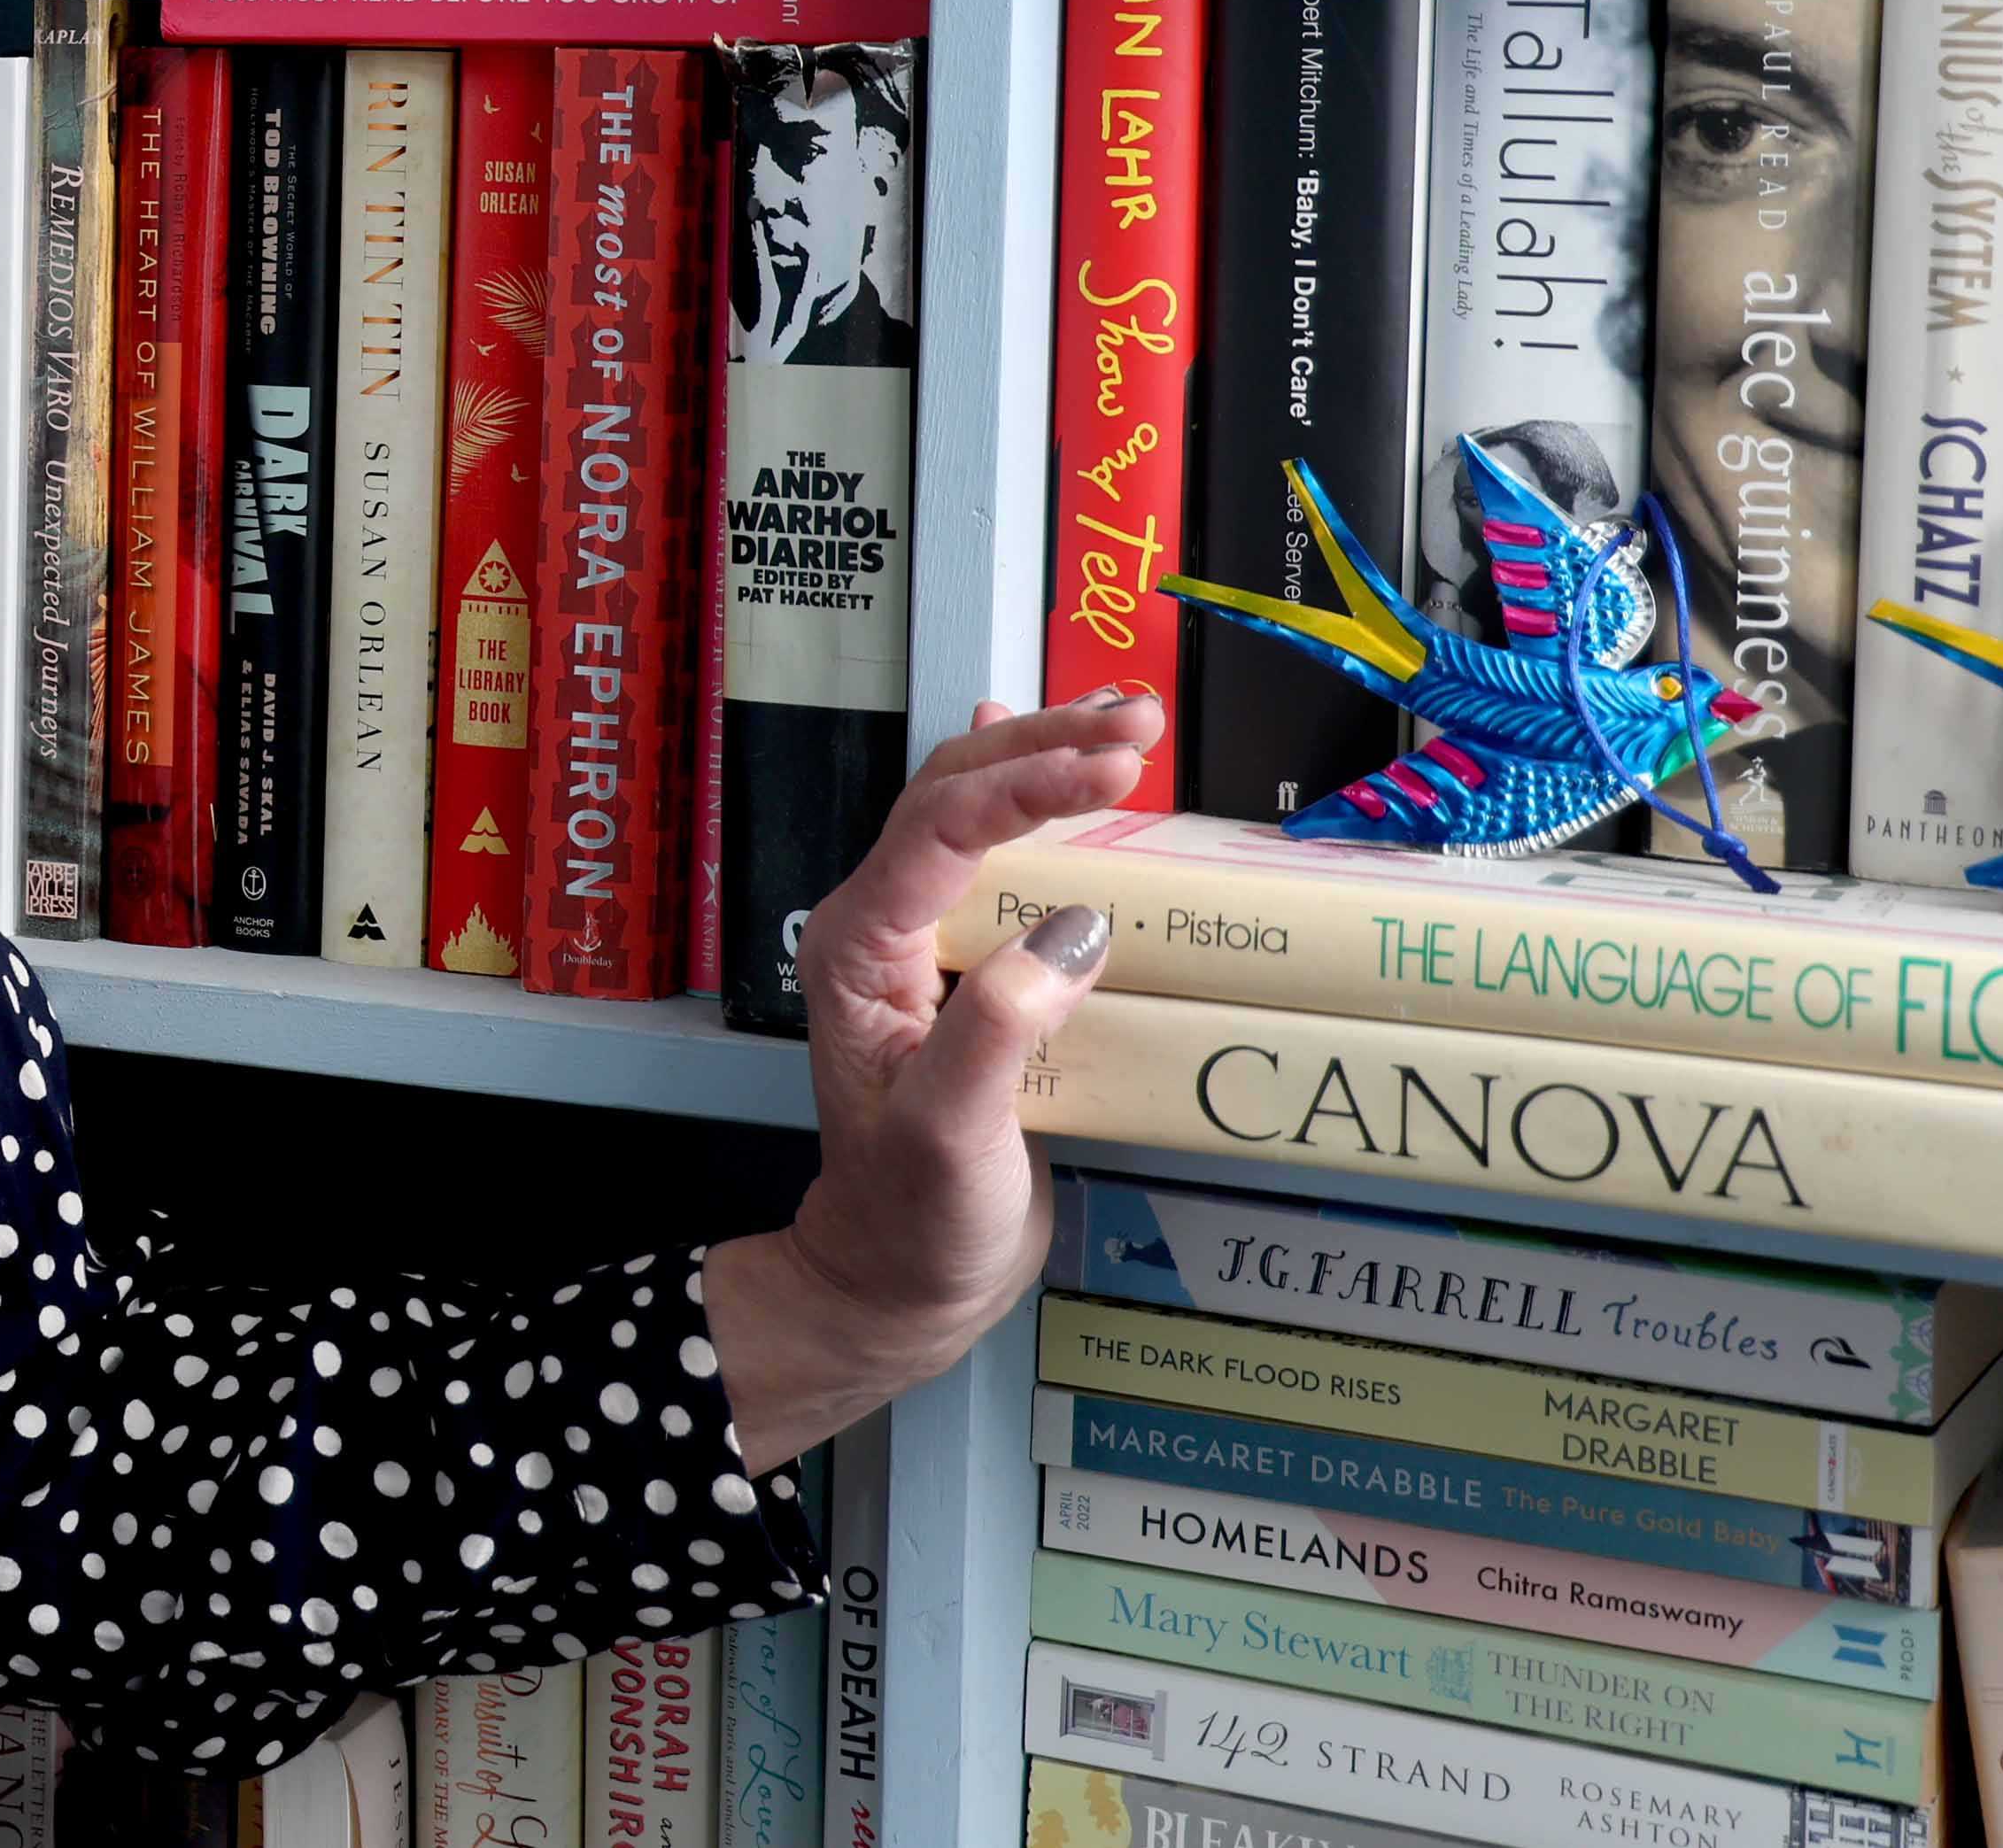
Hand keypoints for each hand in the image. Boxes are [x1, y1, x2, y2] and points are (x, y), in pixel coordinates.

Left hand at [700, 687, 1163, 1465]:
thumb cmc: (913, 1220)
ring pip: (975, 812)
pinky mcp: (969, 967)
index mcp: (861, 948)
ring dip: (1048, 758)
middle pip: (955, 795)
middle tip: (1142, 721)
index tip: (1113, 764)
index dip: (1026, 783)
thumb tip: (1074, 927)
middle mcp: (883, 928)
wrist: (898, 1281)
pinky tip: (1050, 759)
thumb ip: (998, 1029)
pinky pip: (997, 857)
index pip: (940, 829)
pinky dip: (1035, 802)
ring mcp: (923, 942)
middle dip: (1045, 745)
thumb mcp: (950, 1137)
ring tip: (1131, 721)